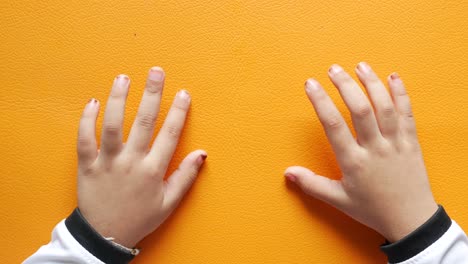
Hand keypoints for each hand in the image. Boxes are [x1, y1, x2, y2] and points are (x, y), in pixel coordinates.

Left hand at [76, 67, 206, 246]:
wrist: (105, 237)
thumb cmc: (139, 218)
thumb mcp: (168, 203)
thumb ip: (186, 177)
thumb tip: (202, 153)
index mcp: (152, 171)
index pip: (169, 135)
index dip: (178, 112)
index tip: (184, 92)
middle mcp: (130, 162)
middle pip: (143, 122)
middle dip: (152, 94)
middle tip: (156, 71)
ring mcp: (107, 162)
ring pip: (112, 125)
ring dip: (118, 99)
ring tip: (124, 78)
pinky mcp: (86, 165)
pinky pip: (84, 139)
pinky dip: (86, 120)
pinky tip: (92, 102)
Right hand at [285, 62, 437, 241]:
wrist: (411, 220)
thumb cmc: (373, 209)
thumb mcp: (339, 200)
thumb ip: (312, 184)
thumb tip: (287, 172)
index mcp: (354, 162)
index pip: (333, 125)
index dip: (320, 101)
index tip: (310, 84)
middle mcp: (375, 149)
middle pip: (360, 109)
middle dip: (345, 85)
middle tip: (333, 69)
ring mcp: (395, 144)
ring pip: (384, 107)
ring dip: (372, 83)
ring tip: (360, 66)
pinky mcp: (411, 142)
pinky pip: (407, 114)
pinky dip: (401, 93)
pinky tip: (394, 77)